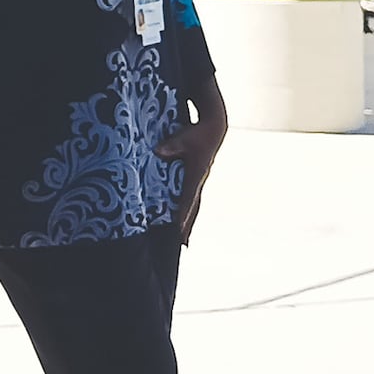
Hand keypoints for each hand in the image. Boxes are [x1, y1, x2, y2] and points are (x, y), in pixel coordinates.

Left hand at [154, 116, 224, 245]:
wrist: (215, 129)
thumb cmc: (197, 133)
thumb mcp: (183, 137)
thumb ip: (171, 146)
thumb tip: (158, 152)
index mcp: (195, 175)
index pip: (187, 198)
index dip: (182, 214)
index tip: (178, 229)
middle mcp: (199, 181)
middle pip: (193, 208)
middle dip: (187, 225)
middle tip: (183, 244)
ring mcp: (199, 180)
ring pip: (194, 205)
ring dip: (189, 221)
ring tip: (184, 239)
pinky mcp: (197, 178)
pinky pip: (192, 198)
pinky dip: (189, 210)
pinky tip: (183, 218)